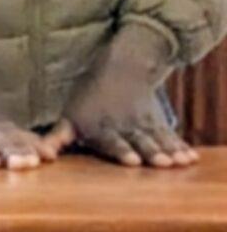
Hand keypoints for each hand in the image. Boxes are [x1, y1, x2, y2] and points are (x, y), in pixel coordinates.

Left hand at [44, 26, 196, 167]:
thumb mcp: (69, 116)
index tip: (133, 161)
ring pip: (156, 139)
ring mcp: (142, 125)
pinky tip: (189, 158)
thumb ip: (56, 139)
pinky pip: (170, 135)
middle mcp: (123, 127)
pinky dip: (180, 146)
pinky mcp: (158, 123)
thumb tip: (41, 157)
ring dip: (167, 151)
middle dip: (147, 152)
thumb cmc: (88, 98)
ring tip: (177, 162)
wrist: (122, 68)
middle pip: (137, 142)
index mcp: (99, 128)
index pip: (110, 141)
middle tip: (158, 163)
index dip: (122, 150)